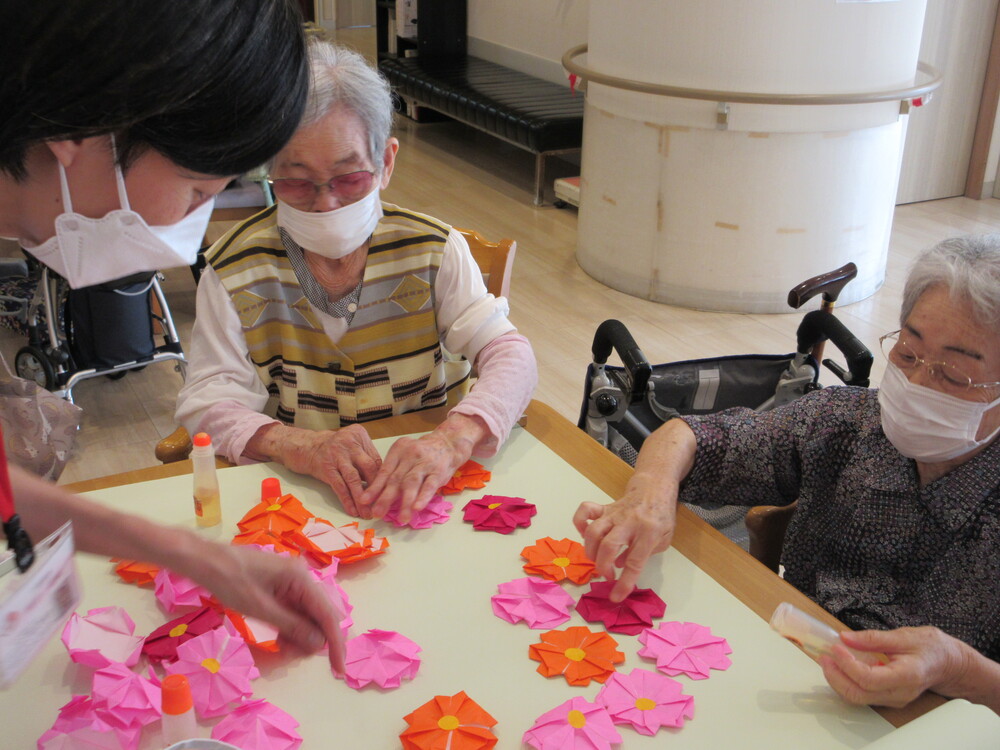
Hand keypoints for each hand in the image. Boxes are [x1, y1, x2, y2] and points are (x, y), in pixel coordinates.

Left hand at [200, 544, 346, 675]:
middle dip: (312, 640)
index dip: (335, 644)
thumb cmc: (230, 581)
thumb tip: (319, 644)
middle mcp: (302, 579)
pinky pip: (295, 613)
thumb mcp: (260, 608)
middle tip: (291, 656)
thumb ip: (292, 626)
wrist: (205, 561)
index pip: (328, 615)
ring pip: (308, 617)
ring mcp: (292, 583)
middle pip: (321, 617)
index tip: (339, 669)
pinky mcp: (282, 588)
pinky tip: (278, 640)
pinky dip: (289, 629)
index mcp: (301, 579)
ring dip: (299, 637)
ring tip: (279, 649)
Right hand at [268, 424, 381, 515]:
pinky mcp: (326, 467)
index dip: (384, 479)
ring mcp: (337, 455)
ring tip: (367, 513)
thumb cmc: (333, 448)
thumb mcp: (351, 445)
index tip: (389, 494)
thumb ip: (366, 458)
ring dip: (362, 499)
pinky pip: (339, 487)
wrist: (304, 446)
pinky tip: (353, 511)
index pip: (377, 460)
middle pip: (369, 468)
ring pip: (354, 479)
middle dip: (377, 489)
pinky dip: (347, 500)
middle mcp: (349, 443)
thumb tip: (382, 482)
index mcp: (359, 435)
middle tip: (382, 506)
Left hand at [358, 413, 485, 522]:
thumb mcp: (405, 457)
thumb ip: (394, 472)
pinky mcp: (439, 471)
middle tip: (377, 514)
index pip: (384, 472)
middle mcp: (410, 455)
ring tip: (401, 519)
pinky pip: (429, 485)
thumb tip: (377, 495)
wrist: (448, 443)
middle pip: (395, 479)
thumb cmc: (422, 454)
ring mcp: (425, 463)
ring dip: (405, 502)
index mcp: (398, 451)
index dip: (374, 488)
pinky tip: (417, 508)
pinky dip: (423, 497)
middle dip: (385, 498)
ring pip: (411, 483)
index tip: (364, 501)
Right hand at [573, 470, 677, 601]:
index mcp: (649, 532)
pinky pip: (585, 511)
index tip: (615, 596)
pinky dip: (579, 524)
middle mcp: (629, 522)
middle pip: (608, 545)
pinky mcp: (604, 508)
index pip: (635, 561)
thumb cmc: (660, 517)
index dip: (624, 582)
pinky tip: (585, 535)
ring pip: (593, 531)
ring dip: (591, 551)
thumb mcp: (663, 540)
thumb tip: (619, 566)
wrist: (654, 489)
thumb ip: (644, 555)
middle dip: (603, 566)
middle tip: (607, 575)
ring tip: (596, 560)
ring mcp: (614, 513)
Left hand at [819, 626, 962, 708]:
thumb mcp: (903, 635)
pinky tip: (842, 666)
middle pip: (859, 694)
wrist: (948, 664)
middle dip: (835, 677)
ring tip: (828, 660)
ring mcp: (893, 698)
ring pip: (858, 698)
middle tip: (824, 657)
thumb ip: (872, 638)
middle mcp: (899, 693)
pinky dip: (847, 681)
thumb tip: (845, 638)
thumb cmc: (930, 648)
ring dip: (838, 680)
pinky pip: (862, 695)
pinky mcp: (888, 697)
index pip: (869, 679)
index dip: (848, 665)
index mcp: (906, 676)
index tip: (836, 648)